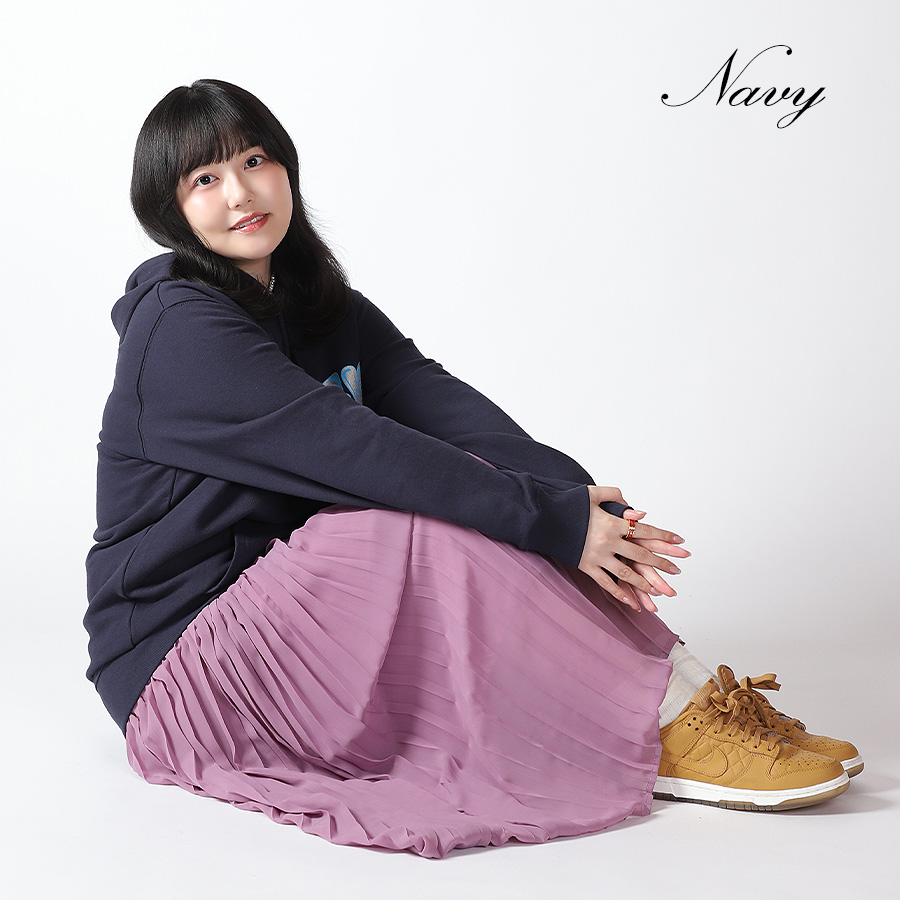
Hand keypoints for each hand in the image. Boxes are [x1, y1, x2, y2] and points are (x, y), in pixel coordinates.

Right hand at [577, 487, 689, 612]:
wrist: (543, 518)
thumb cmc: (568, 504)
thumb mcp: (592, 494)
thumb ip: (615, 497)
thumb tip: (637, 511)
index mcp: (612, 522)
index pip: (645, 531)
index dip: (664, 536)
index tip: (680, 541)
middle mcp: (607, 541)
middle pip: (641, 555)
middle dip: (661, 563)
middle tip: (677, 569)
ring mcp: (597, 556)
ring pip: (626, 573)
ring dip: (644, 583)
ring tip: (659, 590)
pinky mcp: (586, 566)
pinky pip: (606, 583)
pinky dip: (620, 593)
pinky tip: (631, 602)